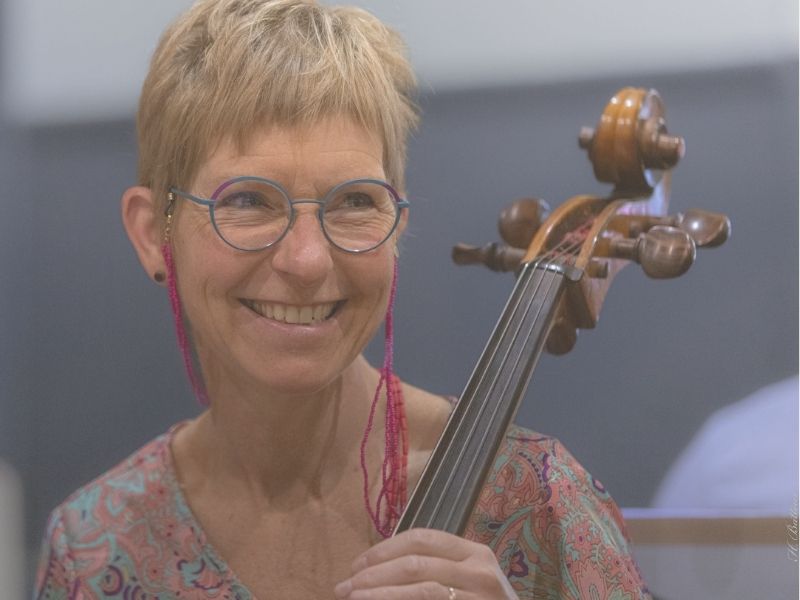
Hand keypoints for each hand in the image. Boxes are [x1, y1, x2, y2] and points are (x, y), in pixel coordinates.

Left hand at [333, 528, 518, 598]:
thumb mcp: (465, 580)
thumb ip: (432, 568)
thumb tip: (376, 570)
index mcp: (475, 552)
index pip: (421, 537)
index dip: (384, 549)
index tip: (356, 564)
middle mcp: (479, 570)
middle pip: (415, 562)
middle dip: (373, 573)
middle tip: (344, 586)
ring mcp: (476, 596)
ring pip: (419, 587)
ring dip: (378, 593)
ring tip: (352, 597)